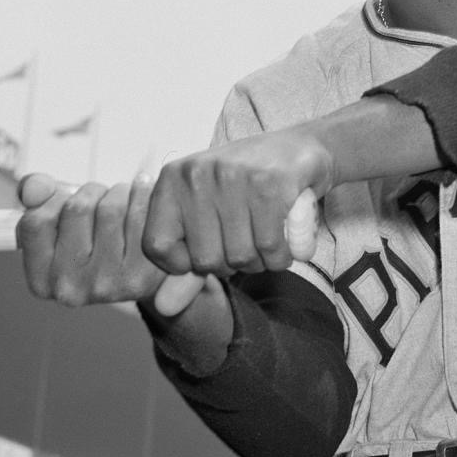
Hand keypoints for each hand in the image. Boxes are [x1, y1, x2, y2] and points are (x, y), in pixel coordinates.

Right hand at [15, 171, 181, 309]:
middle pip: (76, 208)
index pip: (36, 221)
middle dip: (91, 191)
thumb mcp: (57, 215)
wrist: (144, 267)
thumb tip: (34, 188)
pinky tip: (142, 198)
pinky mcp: (140, 277)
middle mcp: (69, 289)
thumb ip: (35, 192)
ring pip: (111, 207)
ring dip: (118, 191)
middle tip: (101, 198)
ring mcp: (105, 286)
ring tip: (122, 199)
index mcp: (41, 280)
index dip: (55, 199)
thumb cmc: (92, 235)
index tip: (69, 201)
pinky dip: (142, 195)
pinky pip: (140, 215)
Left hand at [143, 128, 329, 276]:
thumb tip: (163, 308)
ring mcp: (232, 177)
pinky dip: (283, 255)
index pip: (156, 248)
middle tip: (246, 237)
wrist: (300, 148)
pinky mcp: (269, 185)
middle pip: (204, 260)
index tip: (208, 245)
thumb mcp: (208, 219)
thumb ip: (185, 266)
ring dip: (261, 260)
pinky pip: (272, 249)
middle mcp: (196, 175)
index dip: (183, 262)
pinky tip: (285, 236)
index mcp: (171, 179)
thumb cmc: (247, 189)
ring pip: (241, 258)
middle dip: (231, 263)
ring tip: (266, 234)